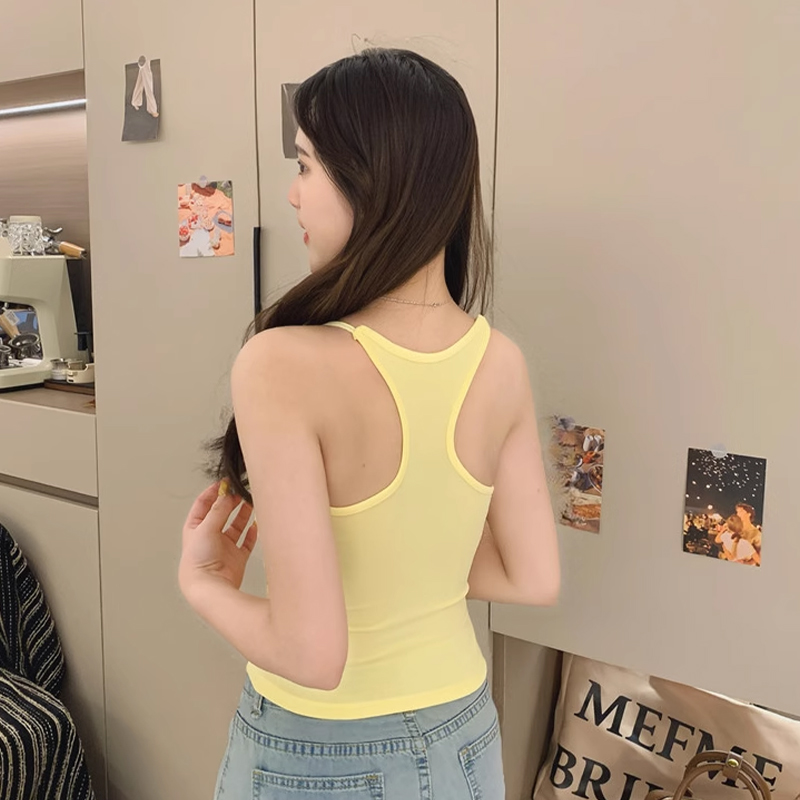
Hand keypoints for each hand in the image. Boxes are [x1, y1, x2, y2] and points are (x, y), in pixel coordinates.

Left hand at [179, 482, 257, 596]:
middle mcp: (209, 537)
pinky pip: (247, 542)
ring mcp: (224, 547)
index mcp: (196, 528)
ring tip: (252, 502)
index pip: (204, 505)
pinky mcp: (237, 558)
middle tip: (241, 491)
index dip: (213, 492)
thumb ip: (218, 510)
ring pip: (236, 526)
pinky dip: (253, 532)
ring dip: (243, 514)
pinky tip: (257, 524)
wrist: (209, 587)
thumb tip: (226, 494)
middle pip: (222, 513)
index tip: (226, 482)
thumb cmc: (199, 560)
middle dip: (231, 501)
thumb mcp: (206, 528)